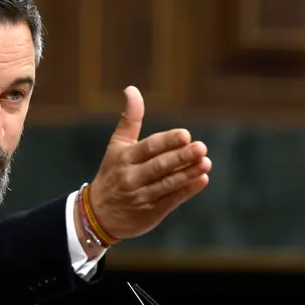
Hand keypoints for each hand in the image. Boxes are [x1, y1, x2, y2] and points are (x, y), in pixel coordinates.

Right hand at [87, 86, 210, 239]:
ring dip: (188, 173)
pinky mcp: (151, 213)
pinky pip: (172, 200)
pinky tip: (201, 179)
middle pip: (160, 166)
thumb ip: (130, 119)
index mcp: (125, 158)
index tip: (185, 135)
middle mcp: (132, 177)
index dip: (167, 142)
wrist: (98, 215)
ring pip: (168, 183)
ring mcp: (141, 196)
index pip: (148, 148)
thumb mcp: (116, 146)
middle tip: (201, 147)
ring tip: (206, 162)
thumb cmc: (113, 173)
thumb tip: (132, 89)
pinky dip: (187, 190)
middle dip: (181, 157)